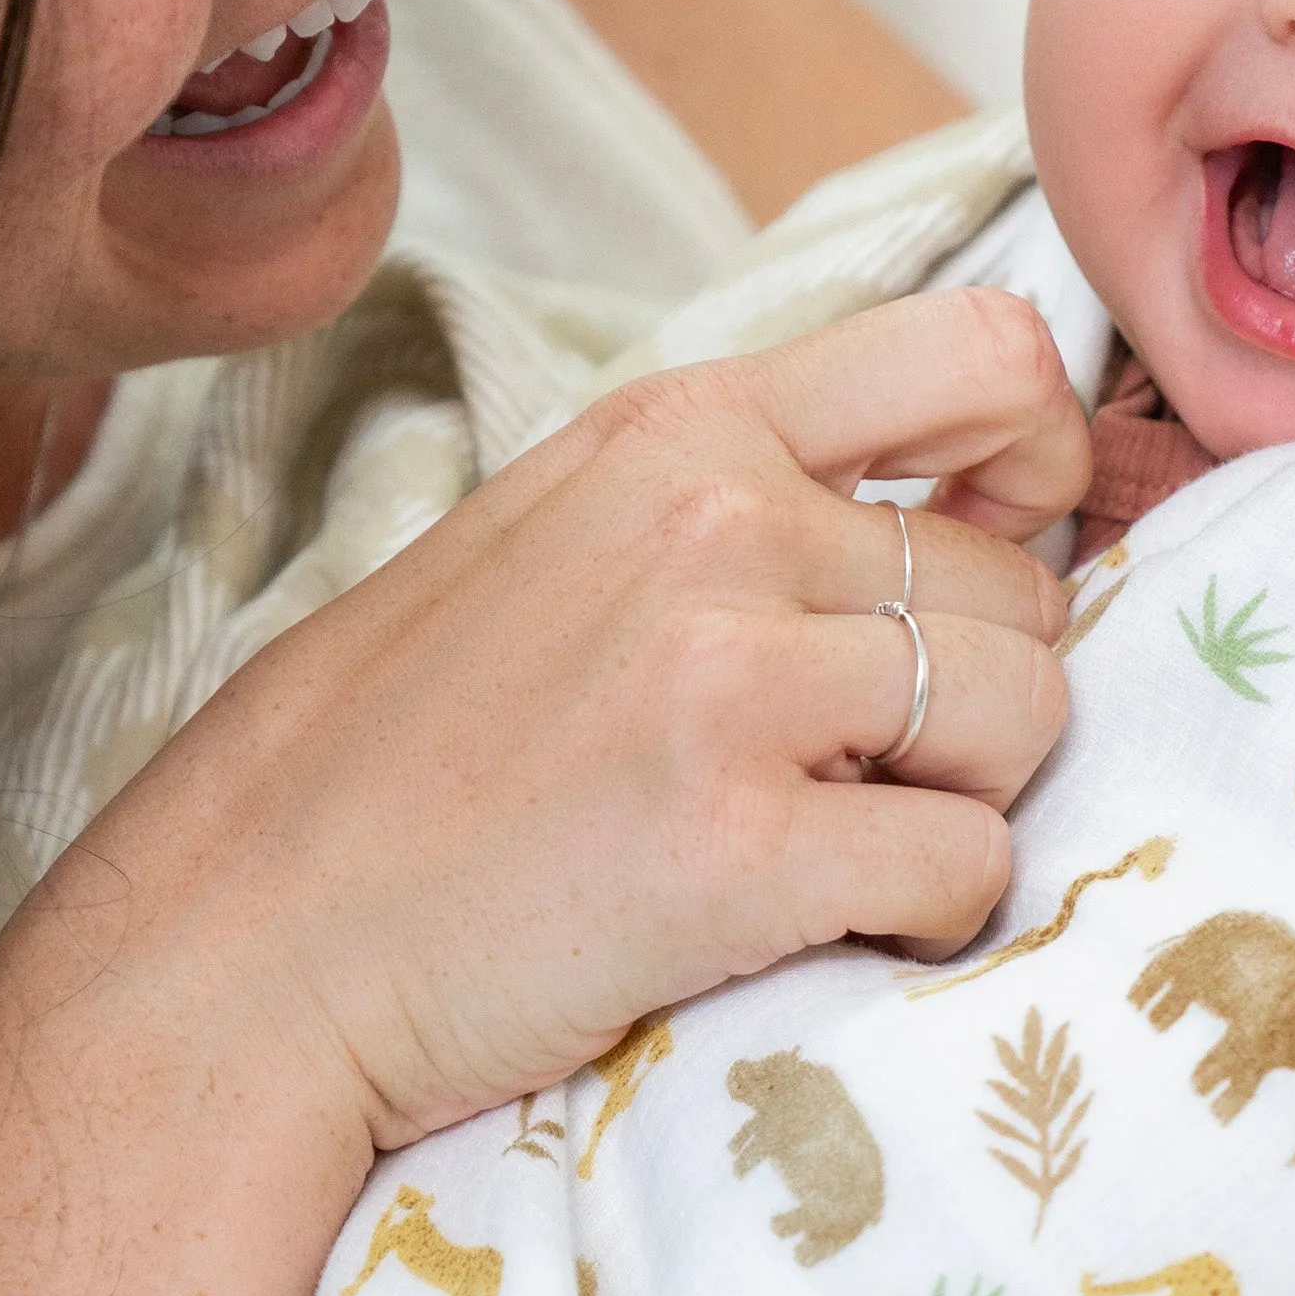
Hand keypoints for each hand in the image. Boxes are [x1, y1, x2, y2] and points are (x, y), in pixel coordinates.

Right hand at [73, 284, 1089, 1150]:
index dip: (1049, 459)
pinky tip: (815, 924)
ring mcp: (729, 677)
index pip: (988, 355)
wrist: (244, 940)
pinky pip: (970, 866)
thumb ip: (741, 492)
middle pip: (1024, 587)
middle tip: (862, 767)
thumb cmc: (401, 753)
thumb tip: (970, 504)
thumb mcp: (559, 537)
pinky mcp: (740, 847)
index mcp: (677, 427)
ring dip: (964, 798)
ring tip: (832, 841)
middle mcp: (718, 519)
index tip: (1006, 546)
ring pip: (1027, 715)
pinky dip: (925, 913)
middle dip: (983, 689)